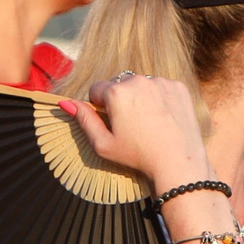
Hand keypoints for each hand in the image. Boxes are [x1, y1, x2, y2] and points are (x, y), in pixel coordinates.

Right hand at [60, 75, 214, 187]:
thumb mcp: (103, 144)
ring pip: (140, 84)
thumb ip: (84, 120)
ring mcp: (161, 82)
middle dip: (119, 98)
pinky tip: (162, 117)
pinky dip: (159, 97)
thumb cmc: (137, 156)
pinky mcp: (178, 87)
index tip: (110, 122)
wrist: (178, 162)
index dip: (99, 107)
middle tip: (130, 124)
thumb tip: (65, 102)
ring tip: (147, 121)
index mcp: (116, 92)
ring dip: (139, 97)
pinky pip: (160, 86)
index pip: (96, 89)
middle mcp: (138, 80)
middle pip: (119, 83)